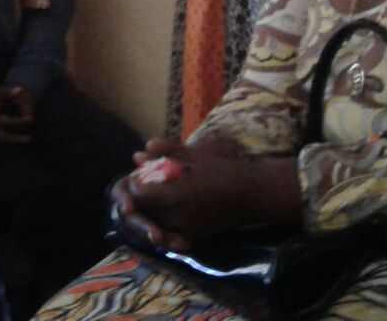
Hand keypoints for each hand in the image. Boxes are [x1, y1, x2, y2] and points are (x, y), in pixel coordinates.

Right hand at [0, 84, 34, 143]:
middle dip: (16, 138)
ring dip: (14, 139)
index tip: (30, 119)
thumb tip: (20, 90)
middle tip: (30, 138)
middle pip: (2, 137)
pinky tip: (21, 136)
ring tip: (29, 138)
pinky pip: (0, 137)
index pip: (4, 121)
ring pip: (1, 139)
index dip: (18, 121)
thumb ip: (5, 91)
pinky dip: (10, 137)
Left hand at [117, 137, 259, 249]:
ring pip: (154, 222)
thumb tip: (140, 150)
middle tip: (144, 183)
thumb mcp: (195, 154)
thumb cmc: (224, 169)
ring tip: (157, 193)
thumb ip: (166, 152)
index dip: (134, 183)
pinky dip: (163, 223)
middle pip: (143, 210)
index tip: (138, 174)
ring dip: (149, 210)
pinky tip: (168, 209)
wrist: (252, 194)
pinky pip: (168, 232)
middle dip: (139, 198)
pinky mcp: (192, 236)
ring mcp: (184, 229)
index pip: (138, 193)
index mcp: (174, 194)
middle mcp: (176, 216)